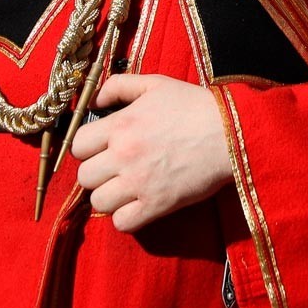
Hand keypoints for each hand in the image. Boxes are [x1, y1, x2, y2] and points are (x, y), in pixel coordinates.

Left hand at [70, 73, 233, 232]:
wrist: (231, 133)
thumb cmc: (194, 107)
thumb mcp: (156, 84)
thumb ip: (120, 85)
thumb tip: (95, 100)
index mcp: (121, 125)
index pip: (77, 145)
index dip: (87, 148)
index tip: (102, 149)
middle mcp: (124, 155)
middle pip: (84, 177)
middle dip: (97, 173)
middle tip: (115, 170)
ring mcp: (139, 183)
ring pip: (99, 201)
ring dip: (110, 196)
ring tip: (126, 189)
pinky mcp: (157, 205)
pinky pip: (122, 223)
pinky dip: (127, 217)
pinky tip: (138, 205)